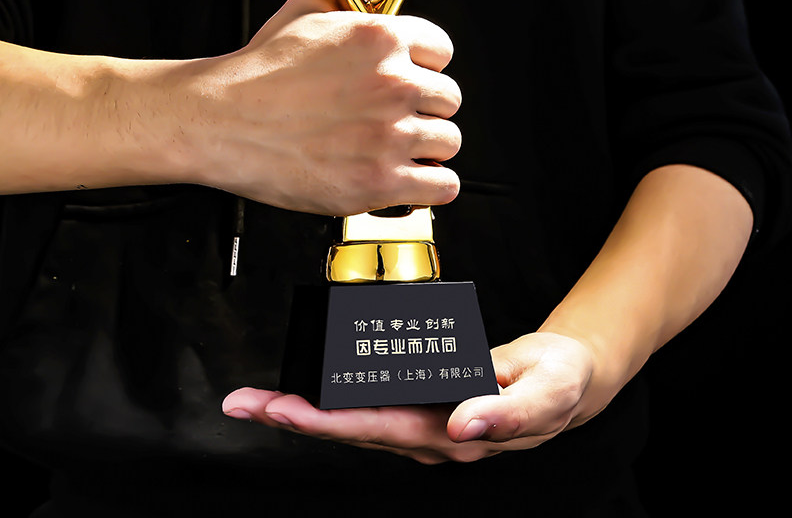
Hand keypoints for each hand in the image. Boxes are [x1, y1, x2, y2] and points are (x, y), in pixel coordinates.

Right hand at [176, 0, 461, 214]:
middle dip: (426, 109)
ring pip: (448, 142)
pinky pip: (443, 186)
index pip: (442, 51)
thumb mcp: (301, 14)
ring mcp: (391, 135)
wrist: (220, 123)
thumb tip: (358, 11)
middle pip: (449, 99)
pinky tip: (413, 181)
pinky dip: (432, 186)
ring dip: (428, 147)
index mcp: (381, 38)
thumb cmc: (255, 74)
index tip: (415, 79)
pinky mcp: (381, 181)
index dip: (427, 67)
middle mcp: (395, 84)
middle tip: (399, 118)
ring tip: (399, 150)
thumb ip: (343, 9)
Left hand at [221, 332, 600, 463]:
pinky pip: (371, 407)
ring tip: (258, 400)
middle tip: (244, 404)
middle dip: (294, 418)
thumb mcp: (547, 390)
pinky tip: (309, 394)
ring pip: (354, 421)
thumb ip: (508, 410)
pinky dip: (334, 401)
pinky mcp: (426, 408)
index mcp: (455, 433)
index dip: (327, 422)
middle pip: (351, 430)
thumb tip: (463, 423)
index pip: (378, 429)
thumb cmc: (558, 381)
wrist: (569, 378)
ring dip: (304, 412)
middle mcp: (432, 436)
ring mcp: (426, 426)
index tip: (284, 410)